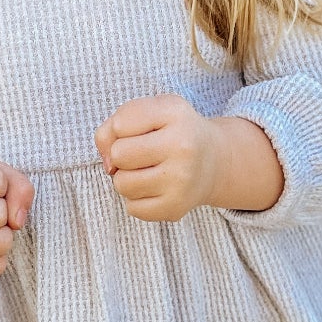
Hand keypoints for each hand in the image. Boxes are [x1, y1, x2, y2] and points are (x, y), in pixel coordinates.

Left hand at [93, 93, 219, 222]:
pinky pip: (132, 208)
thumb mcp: (149, 113)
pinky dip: (137, 200)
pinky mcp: (177, 207)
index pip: (119, 125)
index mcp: (174, 113)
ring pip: (122, 184)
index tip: (140, 132)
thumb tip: (108, 166)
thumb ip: (113, 127)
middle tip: (142, 155)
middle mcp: (182, 146)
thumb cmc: (172, 132)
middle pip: (118, 155)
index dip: (121, 130)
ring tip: (147, 171)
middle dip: (121, 156)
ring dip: (127, 179)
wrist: (213, 160)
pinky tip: (155, 188)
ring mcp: (181, 180)